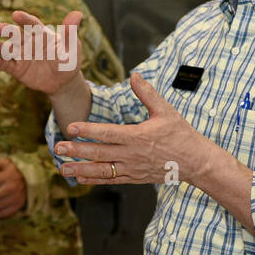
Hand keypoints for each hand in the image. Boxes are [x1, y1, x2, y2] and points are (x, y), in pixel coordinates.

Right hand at [0, 9, 84, 95]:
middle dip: (7, 31)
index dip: (24, 19)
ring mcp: (21, 55)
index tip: (16, 15)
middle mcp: (28, 42)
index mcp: (41, 34)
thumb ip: (70, 32)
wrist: (63, 81)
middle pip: (16, 35)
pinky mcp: (17, 69)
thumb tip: (77, 14)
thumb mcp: (72, 47)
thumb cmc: (69, 60)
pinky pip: (6, 65)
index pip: (32, 24)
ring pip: (8, 50)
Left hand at [53, 72, 218, 184]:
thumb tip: (134, 74)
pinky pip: (111, 180)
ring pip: (102, 170)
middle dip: (77, 151)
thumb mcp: (166, 111)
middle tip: (58, 148)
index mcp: (138, 136)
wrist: (196, 163)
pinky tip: (79, 178)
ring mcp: (132, 168)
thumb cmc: (181, 134)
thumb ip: (147, 93)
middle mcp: (132, 154)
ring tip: (62, 168)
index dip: (88, 130)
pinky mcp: (134, 178)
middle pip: (99, 153)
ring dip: (80, 169)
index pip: (108, 133)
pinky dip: (94, 179)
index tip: (71, 128)